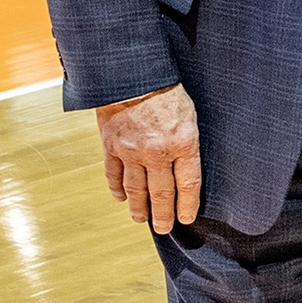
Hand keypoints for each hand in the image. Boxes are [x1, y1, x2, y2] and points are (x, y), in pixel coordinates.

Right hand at [97, 83, 203, 232]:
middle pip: (162, 193)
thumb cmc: (167, 90)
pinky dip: (116, 189)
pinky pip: (113, 174)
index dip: (187, 205)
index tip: (186, 218)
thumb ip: (189, 141)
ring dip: (139, 208)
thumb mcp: (190, 114)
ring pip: (136, 189)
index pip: (188, 184)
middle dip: (163, 214)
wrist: (131, 74)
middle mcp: (157, 152)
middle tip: (163, 228)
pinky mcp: (111, 146)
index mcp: (183, 143)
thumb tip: (188, 165)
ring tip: (141, 220)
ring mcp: (131, 151)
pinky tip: (120, 198)